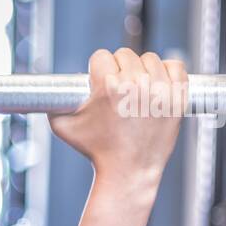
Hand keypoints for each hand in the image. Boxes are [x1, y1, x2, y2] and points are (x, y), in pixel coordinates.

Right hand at [50, 48, 187, 190]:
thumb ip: (53, 103)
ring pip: (150, 58)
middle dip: (118, 68)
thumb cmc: (96, 150)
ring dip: (142, 69)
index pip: (102, 56)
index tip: (99, 81)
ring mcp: (160, 91)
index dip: (97, 69)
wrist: (129, 171)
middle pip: (125, 54)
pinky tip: (157, 83)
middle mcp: (136, 85)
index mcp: (109, 87)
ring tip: (136, 89)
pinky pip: (176, 66)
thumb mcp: (64, 127)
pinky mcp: (178, 98)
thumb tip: (48, 90)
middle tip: (117, 88)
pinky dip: (167, 70)